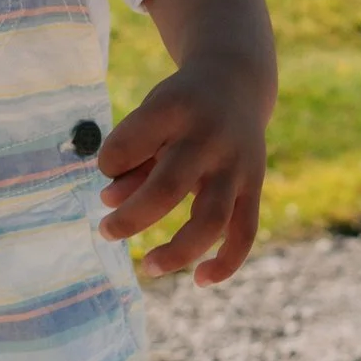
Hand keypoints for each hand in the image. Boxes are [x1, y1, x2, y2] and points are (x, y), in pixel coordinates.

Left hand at [95, 55, 269, 285]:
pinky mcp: (254, 185)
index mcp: (175, 109)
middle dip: (132, 217)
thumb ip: (130, 155)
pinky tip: (200, 280)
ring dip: (178, 251)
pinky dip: (226, 262)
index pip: (129, 144)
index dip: (110, 161)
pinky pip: (245, 231)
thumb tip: (110, 202)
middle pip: (168, 188)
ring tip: (148, 266)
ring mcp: (236, 164)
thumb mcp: (150, 114)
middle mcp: (209, 138)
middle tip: (106, 230)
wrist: (236, 81)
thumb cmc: (179, 105)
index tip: (109, 166)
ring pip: (212, 219)